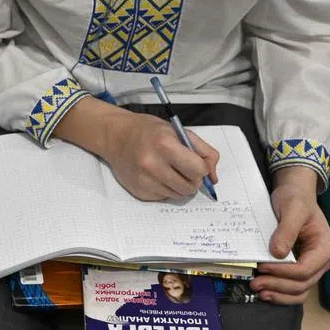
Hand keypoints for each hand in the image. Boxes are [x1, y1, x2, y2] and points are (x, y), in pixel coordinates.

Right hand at [54, 98, 218, 200]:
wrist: (116, 136)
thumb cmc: (149, 131)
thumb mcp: (178, 131)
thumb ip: (203, 151)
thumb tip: (213, 178)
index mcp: (165, 144)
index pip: (198, 170)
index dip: (201, 168)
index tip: (195, 163)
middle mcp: (152, 164)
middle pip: (190, 187)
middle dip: (192, 179)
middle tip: (183, 168)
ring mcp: (144, 180)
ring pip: (178, 195)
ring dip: (179, 185)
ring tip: (169, 171)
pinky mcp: (138, 191)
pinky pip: (164, 197)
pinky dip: (165, 189)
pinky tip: (156, 176)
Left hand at [251, 168, 329, 303]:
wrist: (293, 195)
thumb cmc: (295, 199)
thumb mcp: (292, 209)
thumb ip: (287, 230)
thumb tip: (277, 254)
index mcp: (324, 247)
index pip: (305, 269)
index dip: (283, 272)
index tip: (262, 267)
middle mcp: (321, 261)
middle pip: (302, 283)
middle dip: (278, 286)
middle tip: (255, 283)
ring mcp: (311, 267)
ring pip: (299, 291)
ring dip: (279, 295)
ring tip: (259, 292)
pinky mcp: (299, 268)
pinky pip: (293, 288)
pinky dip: (280, 293)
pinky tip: (266, 292)